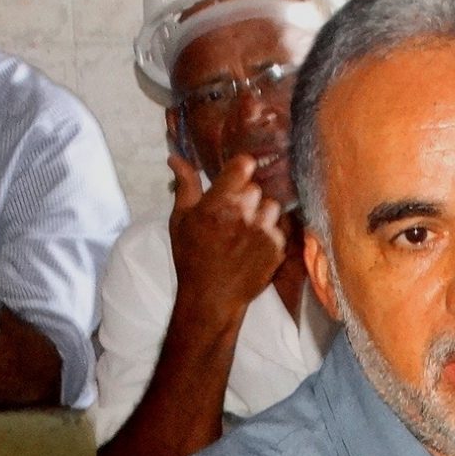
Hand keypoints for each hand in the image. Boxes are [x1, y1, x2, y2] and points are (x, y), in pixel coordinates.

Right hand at [168, 152, 285, 316]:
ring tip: (245, 231)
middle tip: (233, 215)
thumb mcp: (180, 220)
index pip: (244, 165)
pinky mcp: (277, 247)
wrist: (211, 298)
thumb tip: (176, 157)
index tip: (236, 177)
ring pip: (271, 206)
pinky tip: (253, 246)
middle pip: (256, 187)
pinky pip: (279, 228)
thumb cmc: (191, 258)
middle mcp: (244, 213)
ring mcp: (264, 231)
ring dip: (261, 214)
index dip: (241, 169)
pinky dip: (269, 234)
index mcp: (219, 203)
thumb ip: (185, 186)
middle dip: (246, 197)